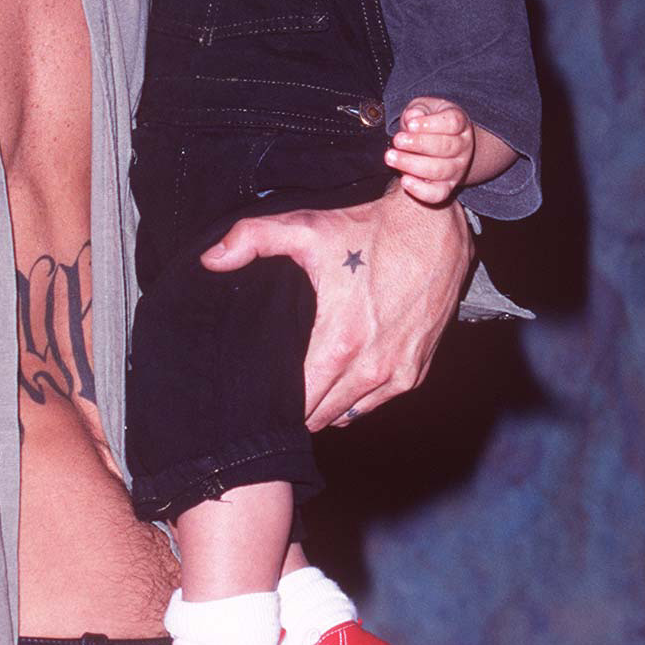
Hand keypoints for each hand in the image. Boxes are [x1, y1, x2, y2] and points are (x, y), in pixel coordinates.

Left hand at [200, 186, 471, 429]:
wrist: (434, 228)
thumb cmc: (367, 229)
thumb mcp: (306, 228)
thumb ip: (251, 239)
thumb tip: (210, 260)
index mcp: (340, 341)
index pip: (299, 403)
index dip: (275, 404)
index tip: (258, 395)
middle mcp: (372, 367)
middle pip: (320, 416)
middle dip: (296, 411)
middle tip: (273, 395)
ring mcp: (398, 374)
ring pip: (347, 416)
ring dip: (326, 409)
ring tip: (302, 392)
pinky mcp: (417, 372)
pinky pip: (375, 405)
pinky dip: (355, 402)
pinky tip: (336, 386)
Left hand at [383, 98, 474, 205]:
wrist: (439, 143)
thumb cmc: (428, 123)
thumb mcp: (424, 108)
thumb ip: (418, 110)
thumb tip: (413, 116)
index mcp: (460, 123)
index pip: (453, 123)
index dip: (431, 124)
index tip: (411, 125)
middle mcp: (463, 147)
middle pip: (446, 147)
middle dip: (418, 144)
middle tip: (397, 140)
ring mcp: (456, 169)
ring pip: (439, 170)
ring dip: (412, 164)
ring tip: (391, 157)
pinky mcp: (446, 187)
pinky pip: (437, 194)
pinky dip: (421, 190)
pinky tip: (404, 180)